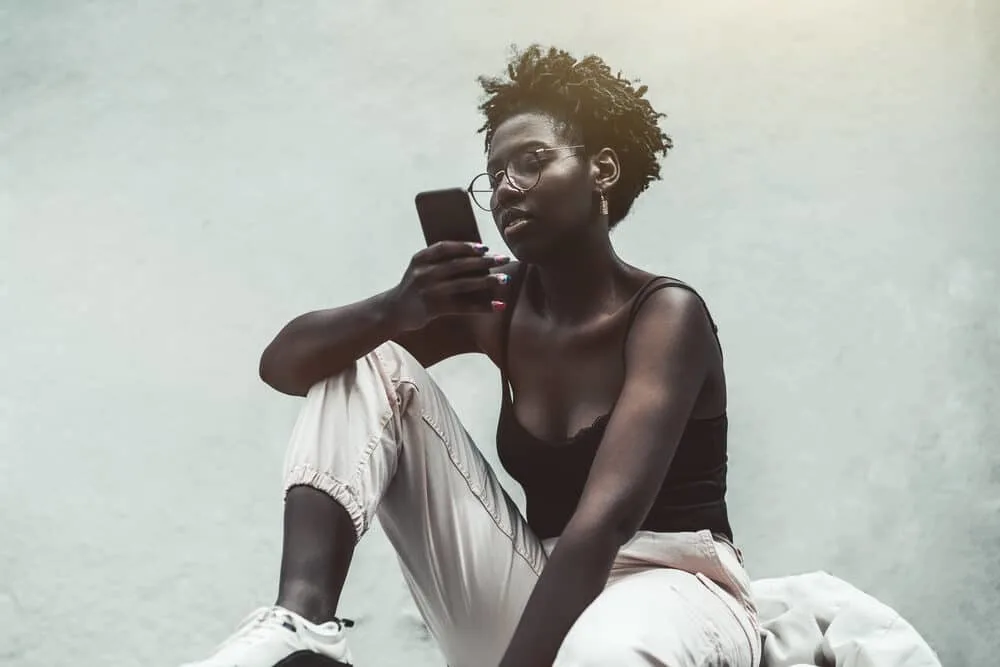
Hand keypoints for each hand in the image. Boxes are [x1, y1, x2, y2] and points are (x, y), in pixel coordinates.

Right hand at [388, 241, 510, 331]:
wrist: (394, 310)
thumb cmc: (414, 287)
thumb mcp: (420, 268)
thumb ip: (439, 261)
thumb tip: (475, 255)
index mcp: (421, 258)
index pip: (446, 247)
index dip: (466, 246)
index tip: (485, 247)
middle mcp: (424, 272)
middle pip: (459, 264)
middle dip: (484, 261)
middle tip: (504, 259)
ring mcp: (429, 291)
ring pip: (463, 284)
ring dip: (487, 281)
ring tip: (505, 279)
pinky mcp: (434, 308)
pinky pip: (463, 306)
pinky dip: (482, 306)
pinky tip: (498, 306)